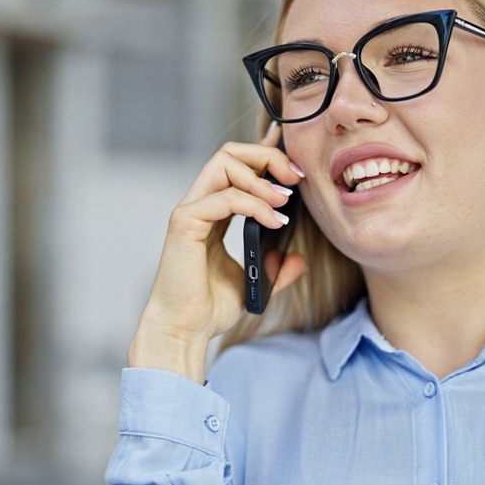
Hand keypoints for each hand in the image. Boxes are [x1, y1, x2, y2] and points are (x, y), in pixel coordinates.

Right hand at [130, 123, 307, 381]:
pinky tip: (275, 222)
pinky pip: (225, 198)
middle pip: (230, 153)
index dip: (264, 153)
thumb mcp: (254, 284)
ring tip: (285, 201)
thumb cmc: (208, 309)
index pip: (236, 166)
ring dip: (262, 178)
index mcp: (213, 213)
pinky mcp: (185, 223)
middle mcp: (199, 205)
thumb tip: (299, 259)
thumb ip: (275, 269)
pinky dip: (255, 205)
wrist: (185, 331)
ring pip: (224, 164)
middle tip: (295, 178)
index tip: (294, 158)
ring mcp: (190, 211)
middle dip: (267, 156)